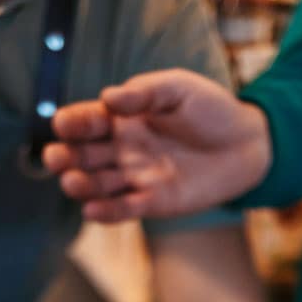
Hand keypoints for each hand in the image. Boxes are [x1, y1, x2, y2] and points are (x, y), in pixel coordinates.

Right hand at [44, 69, 271, 221]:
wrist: (245, 145)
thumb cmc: (211, 110)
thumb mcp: (179, 88)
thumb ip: (145, 92)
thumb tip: (108, 98)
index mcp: (122, 118)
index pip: (87, 121)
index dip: (73, 123)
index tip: (64, 124)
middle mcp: (122, 149)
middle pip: (83, 156)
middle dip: (65, 157)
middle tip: (56, 158)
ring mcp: (135, 178)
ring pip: (97, 185)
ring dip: (81, 186)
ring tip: (72, 183)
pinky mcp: (153, 203)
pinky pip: (123, 209)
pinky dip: (107, 212)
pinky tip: (92, 210)